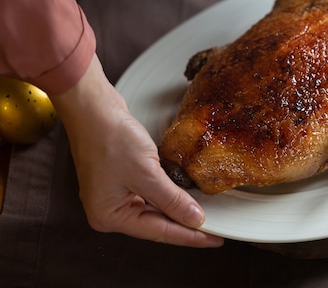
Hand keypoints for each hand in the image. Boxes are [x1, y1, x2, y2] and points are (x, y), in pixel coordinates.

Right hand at [50, 56, 222, 247]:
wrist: (94, 107)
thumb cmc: (109, 137)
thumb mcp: (147, 173)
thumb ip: (172, 200)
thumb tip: (194, 219)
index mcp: (110, 215)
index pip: (159, 232)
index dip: (189, 236)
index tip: (213, 239)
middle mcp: (110, 209)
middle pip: (157, 223)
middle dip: (185, 224)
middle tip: (214, 229)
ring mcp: (116, 193)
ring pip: (155, 208)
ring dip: (178, 208)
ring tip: (205, 214)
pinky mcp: (123, 177)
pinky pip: (152, 192)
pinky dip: (169, 194)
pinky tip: (186, 195)